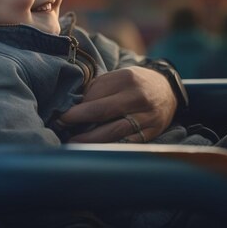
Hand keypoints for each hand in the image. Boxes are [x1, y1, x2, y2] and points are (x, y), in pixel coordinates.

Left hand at [58, 66, 176, 142]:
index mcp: (125, 79)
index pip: (94, 96)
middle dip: (78, 121)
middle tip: (61, 128)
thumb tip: (71, 106)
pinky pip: (128, 143)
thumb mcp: (115, 77)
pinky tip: (95, 150)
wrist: (166, 89)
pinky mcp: (152, 132)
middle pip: (102, 112)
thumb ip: (95, 89)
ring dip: (90, 140)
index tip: (60, 116)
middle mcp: (137, 97)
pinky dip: (110, 147)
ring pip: (114, 132)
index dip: (75, 108)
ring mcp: (146, 116)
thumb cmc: (131, 83)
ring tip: (73, 142)